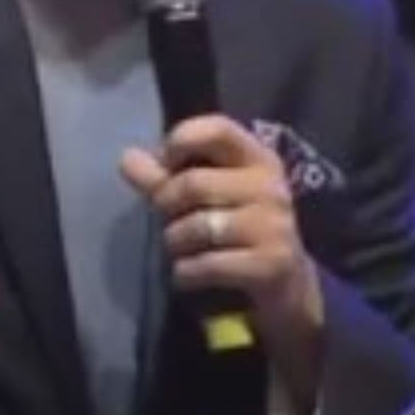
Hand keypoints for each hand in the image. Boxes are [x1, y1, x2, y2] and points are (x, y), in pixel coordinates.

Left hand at [121, 115, 324, 366]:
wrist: (288, 284)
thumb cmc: (238, 229)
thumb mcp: (206, 198)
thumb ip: (164, 178)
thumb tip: (127, 158)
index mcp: (257, 158)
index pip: (218, 129)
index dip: (182, 140)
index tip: (165, 164)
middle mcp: (270, 186)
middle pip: (195, 184)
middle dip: (167, 204)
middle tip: (167, 219)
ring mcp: (274, 226)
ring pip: (199, 226)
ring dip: (175, 242)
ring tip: (179, 249)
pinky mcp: (271, 264)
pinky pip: (208, 264)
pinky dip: (185, 273)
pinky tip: (186, 275)